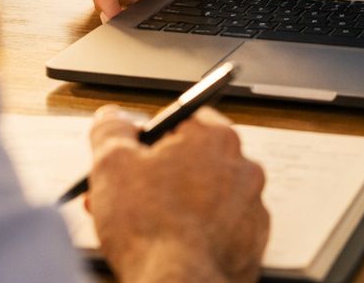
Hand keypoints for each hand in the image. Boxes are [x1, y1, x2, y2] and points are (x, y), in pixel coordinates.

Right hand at [87, 106, 268, 282]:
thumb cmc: (152, 228)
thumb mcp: (112, 165)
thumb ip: (111, 131)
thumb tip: (111, 119)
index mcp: (216, 138)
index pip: (183, 119)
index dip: (150, 138)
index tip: (132, 156)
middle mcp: (243, 168)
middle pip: (193, 160)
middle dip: (157, 175)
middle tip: (127, 194)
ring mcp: (252, 207)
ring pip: (205, 196)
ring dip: (176, 203)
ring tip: (141, 225)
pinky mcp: (252, 243)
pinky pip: (219, 227)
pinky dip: (198, 232)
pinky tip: (170, 244)